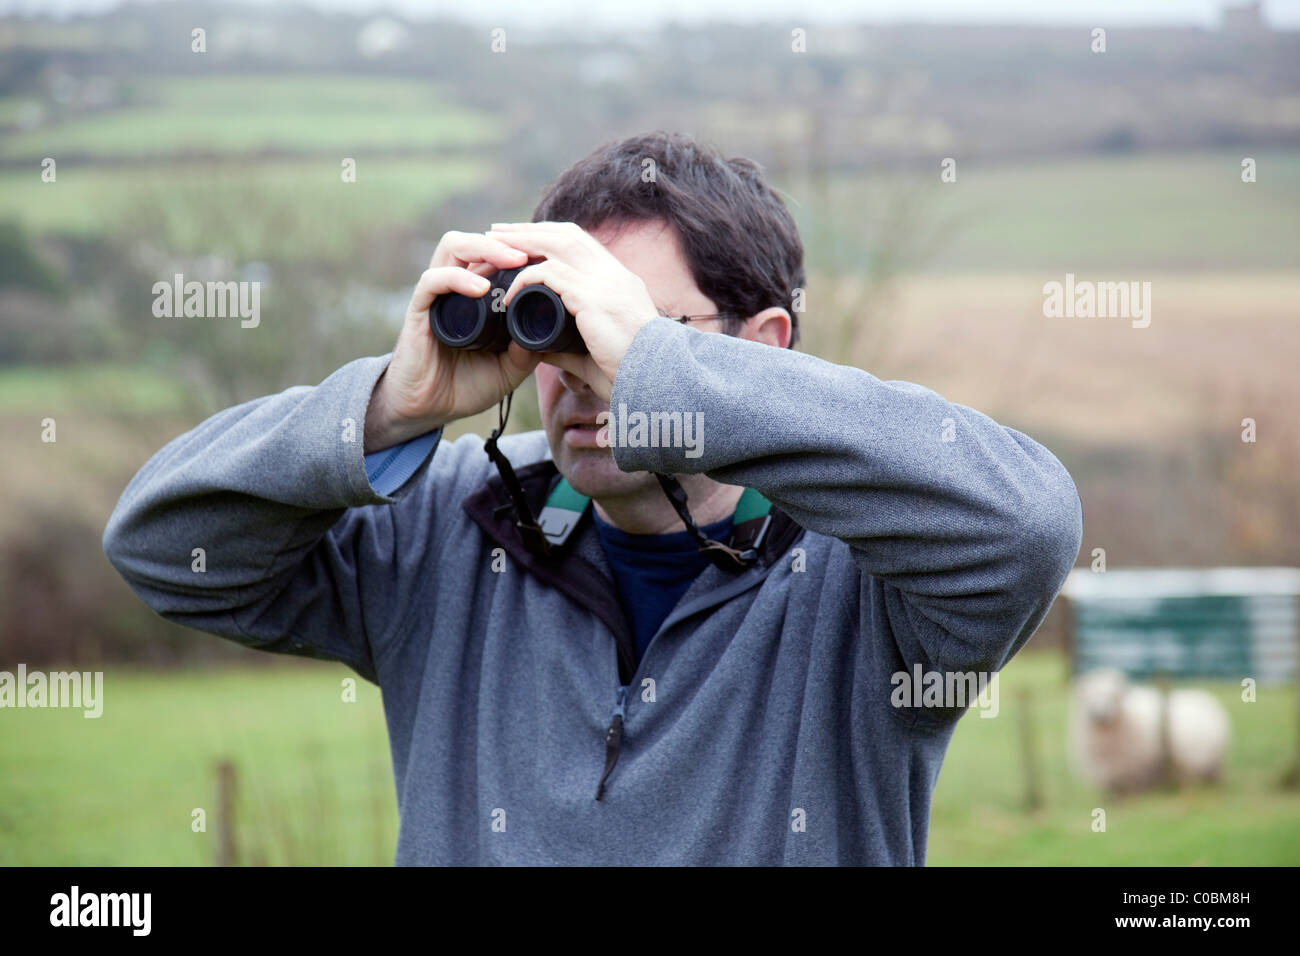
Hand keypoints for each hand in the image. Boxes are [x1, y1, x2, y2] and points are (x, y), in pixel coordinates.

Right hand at [365, 231, 541, 452]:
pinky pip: (433, 281)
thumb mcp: (508, 369)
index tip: (550, 258)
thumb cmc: (465, 386)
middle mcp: (456, 287)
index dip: (520, 249)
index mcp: (477, 295)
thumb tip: (552, 330)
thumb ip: (528, 350)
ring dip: (484, 248)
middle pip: (476, 241)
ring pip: (453, 247)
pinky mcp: (419, 310)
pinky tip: (480, 289)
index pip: (495, 255)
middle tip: (533, 255)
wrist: (428, 410)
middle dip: (507, 241)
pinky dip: (458, 279)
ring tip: (513, 261)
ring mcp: (437, 296)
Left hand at [487, 221, 659, 402]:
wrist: (655, 383)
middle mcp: (615, 275)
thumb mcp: (595, 352)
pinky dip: (526, 279)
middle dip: (530, 230)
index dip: (549, 236)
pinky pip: (550, 275)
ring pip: (558, 245)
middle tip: (497, 231)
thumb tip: (537, 346)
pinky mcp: (593, 299)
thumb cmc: (629, 373)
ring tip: (493, 247)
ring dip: (522, 243)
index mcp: (620, 282)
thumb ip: (566, 345)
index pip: (582, 244)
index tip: (522, 240)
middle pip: (567, 235)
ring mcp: (606, 284)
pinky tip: (510, 294)